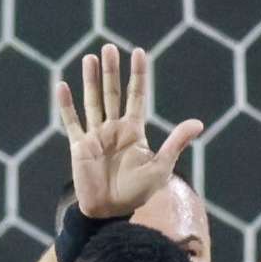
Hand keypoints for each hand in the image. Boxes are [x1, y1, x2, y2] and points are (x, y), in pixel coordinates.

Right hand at [59, 43, 206, 221]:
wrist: (111, 213)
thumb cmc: (137, 193)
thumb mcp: (161, 167)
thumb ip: (175, 143)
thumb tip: (198, 123)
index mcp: (134, 131)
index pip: (137, 96)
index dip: (138, 75)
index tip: (138, 52)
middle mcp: (114, 129)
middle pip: (112, 93)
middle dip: (111, 72)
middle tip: (109, 48)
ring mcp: (96, 136)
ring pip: (93, 102)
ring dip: (90, 81)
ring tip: (90, 58)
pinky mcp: (80, 147)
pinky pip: (72, 122)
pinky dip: (67, 105)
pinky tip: (62, 86)